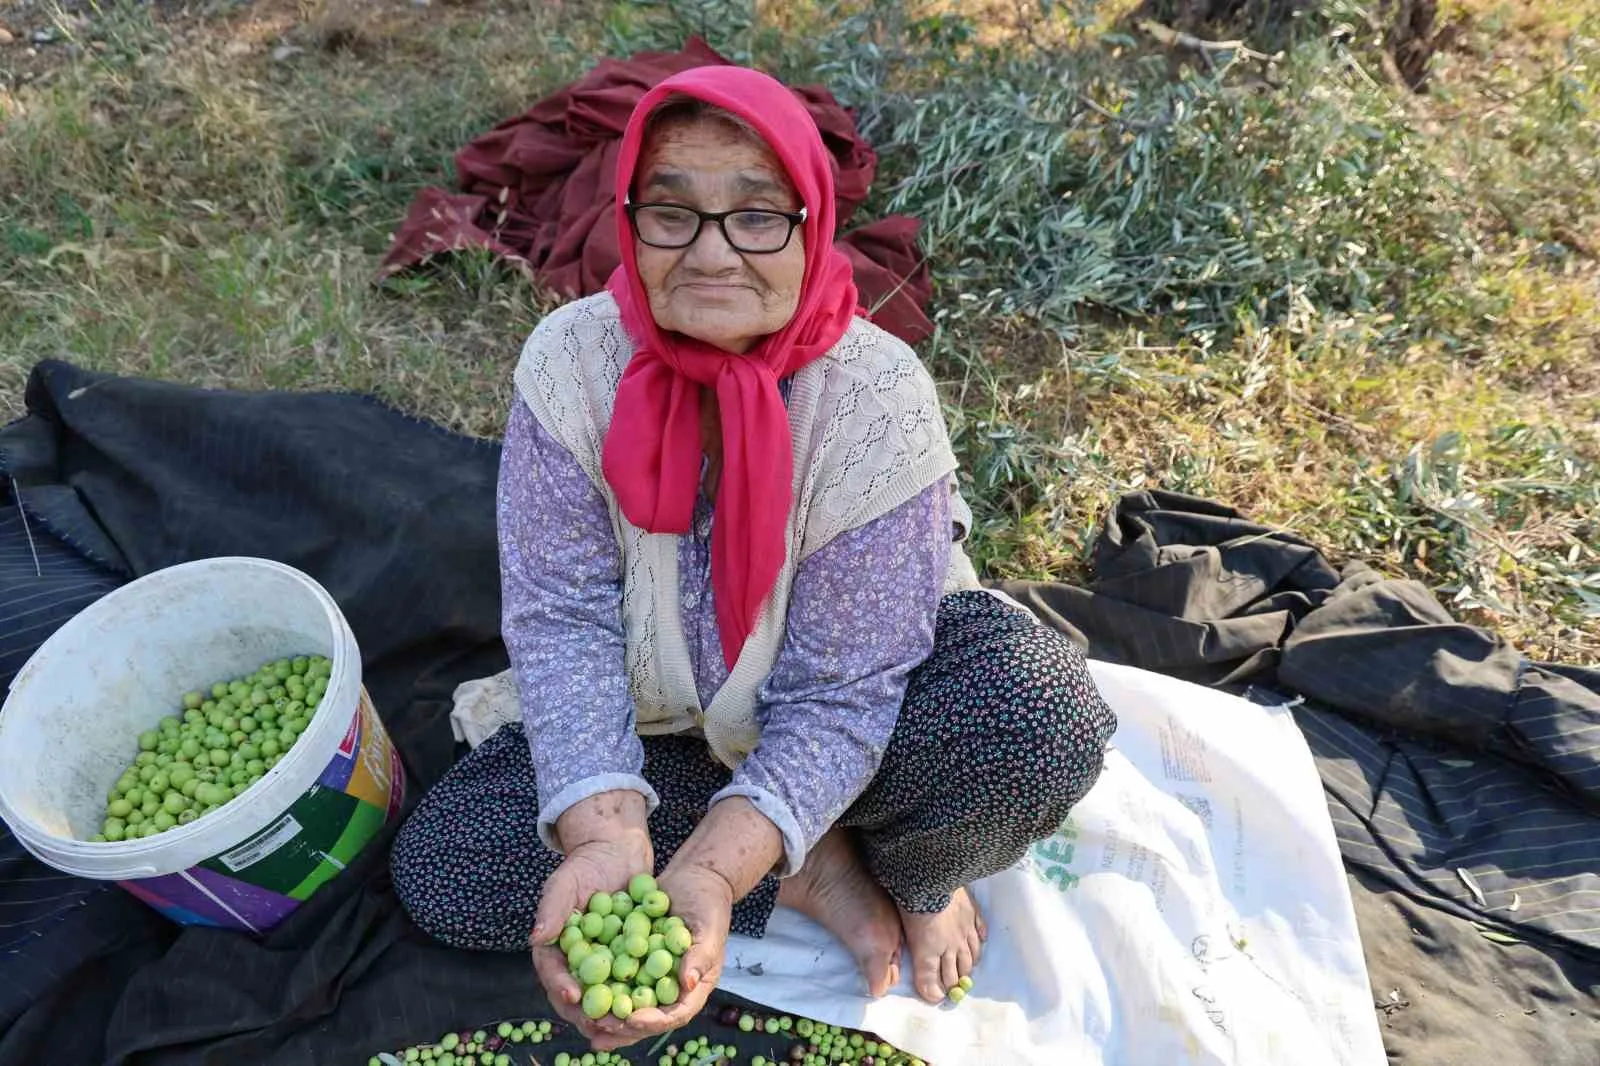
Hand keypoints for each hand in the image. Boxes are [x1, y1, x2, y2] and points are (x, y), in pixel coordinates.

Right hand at [529, 791, 651, 1046]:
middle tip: (601, 1021)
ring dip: (614, 1008)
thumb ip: (551, 909)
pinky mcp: (629, 956)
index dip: (560, 985)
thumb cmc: (585, 864)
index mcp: (556, 947)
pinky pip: (633, 977)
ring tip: (626, 1019)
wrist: (618, 851)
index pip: (552, 972)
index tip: (572, 995)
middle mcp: (578, 959)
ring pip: (606, 991)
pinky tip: (653, 999)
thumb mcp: (565, 882)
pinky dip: (639, 990)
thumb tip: (537, 938)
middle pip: (578, 992)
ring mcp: (604, 960)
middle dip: (588, 1010)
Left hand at [593, 860, 733, 1048]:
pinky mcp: (635, 960)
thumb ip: (700, 956)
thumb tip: (687, 983)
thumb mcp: (709, 929)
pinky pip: (617, 978)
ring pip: (629, 1003)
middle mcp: (671, 987)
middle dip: (623, 1027)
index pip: (676, 1014)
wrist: (694, 879)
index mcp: (694, 987)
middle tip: (599, 1029)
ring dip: (607, 1014)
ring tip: (584, 1020)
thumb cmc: (709, 904)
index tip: (631, 1019)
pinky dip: (601, 986)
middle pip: (648, 1017)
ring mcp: (652, 975)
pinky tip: (579, 990)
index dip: (654, 1021)